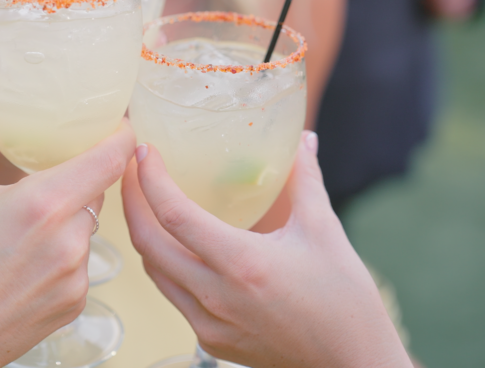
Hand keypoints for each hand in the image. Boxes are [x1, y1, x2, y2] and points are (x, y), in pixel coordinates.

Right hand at [0, 97, 135, 367]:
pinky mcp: (76, 303)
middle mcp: (69, 238)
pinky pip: (81, 265)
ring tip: (22, 235)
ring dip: (68, 222)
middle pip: (97, 191)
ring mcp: (77, 275)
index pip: (112, 157)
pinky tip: (26, 267)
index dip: (122, 135)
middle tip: (46, 180)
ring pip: (87, 229)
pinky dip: (62, 258)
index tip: (117, 123)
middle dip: (77, 182)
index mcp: (43, 202)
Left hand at [123, 133, 411, 367]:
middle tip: (133, 170)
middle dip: (131, 201)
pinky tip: (175, 244)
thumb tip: (304, 139)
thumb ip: (305, 180)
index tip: (145, 152)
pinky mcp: (210, 340)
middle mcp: (215, 296)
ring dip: (144, 233)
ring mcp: (208, 322)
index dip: (151, 179)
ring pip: (154, 271)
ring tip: (146, 201)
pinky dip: (165, 264)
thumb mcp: (324, 231)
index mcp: (241, 263)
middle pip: (148, 243)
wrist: (353, 363)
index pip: (174, 215)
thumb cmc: (345, 301)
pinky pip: (173, 295)